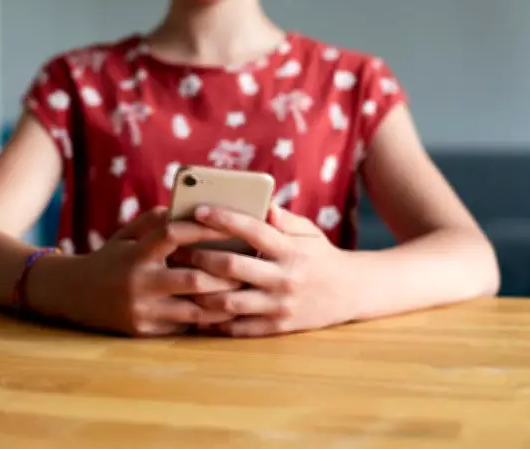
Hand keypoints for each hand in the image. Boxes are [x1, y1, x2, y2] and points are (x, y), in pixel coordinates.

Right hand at [71, 207, 240, 336]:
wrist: (75, 295)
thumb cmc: (112, 258)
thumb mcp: (126, 235)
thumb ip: (156, 221)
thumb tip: (191, 212)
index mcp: (135, 253)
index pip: (173, 235)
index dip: (203, 229)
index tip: (229, 226)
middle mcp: (138, 282)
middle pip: (193, 279)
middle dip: (225, 275)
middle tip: (249, 268)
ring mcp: (141, 310)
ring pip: (195, 309)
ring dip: (222, 302)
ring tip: (244, 293)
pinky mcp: (144, 331)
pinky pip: (183, 325)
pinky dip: (204, 318)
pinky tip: (223, 312)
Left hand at [187, 205, 357, 336]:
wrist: (351, 292)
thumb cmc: (320, 255)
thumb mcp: (308, 232)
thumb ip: (283, 218)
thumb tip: (260, 202)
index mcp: (291, 250)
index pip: (254, 230)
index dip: (224, 219)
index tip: (199, 210)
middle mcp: (285, 278)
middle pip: (234, 267)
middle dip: (201, 257)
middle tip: (177, 249)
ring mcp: (280, 306)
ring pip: (230, 302)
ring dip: (201, 292)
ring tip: (180, 280)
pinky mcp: (278, 327)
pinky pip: (240, 328)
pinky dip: (215, 322)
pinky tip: (196, 312)